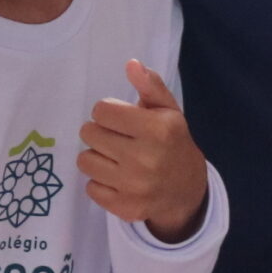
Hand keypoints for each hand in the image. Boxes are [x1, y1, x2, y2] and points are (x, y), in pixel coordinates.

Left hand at [80, 61, 210, 240]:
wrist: (187, 190)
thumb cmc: (172, 142)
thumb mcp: (168, 110)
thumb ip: (150, 85)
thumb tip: (131, 64)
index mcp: (157, 129)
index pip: (101, 111)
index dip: (108, 112)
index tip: (121, 119)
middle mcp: (145, 159)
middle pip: (89, 133)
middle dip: (100, 132)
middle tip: (117, 138)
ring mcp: (134, 187)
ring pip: (85, 161)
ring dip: (96, 157)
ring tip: (115, 158)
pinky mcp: (125, 208)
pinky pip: (90, 188)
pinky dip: (100, 182)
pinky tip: (117, 178)